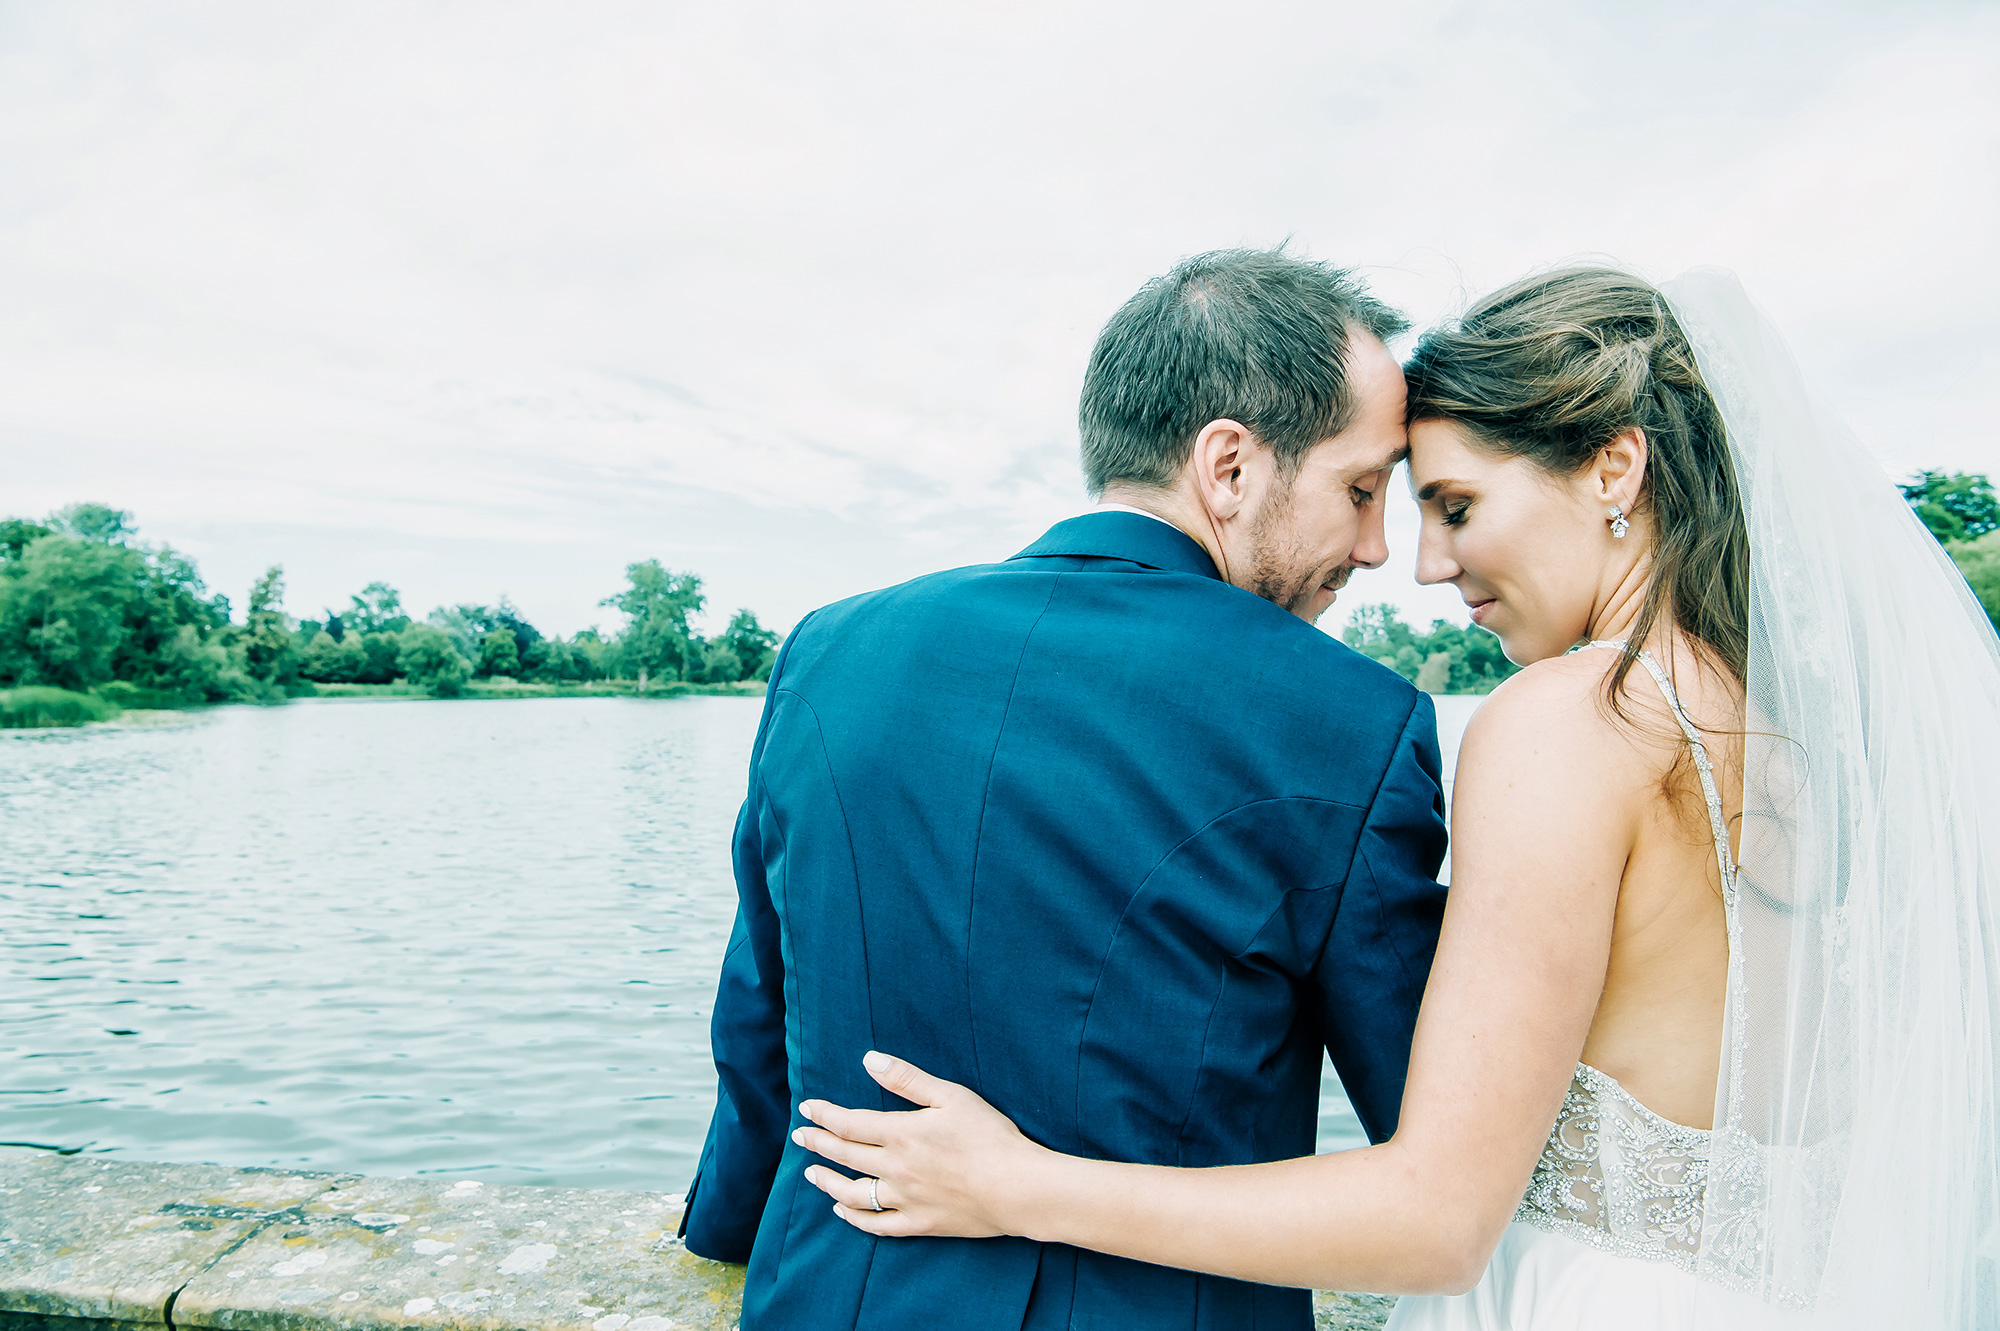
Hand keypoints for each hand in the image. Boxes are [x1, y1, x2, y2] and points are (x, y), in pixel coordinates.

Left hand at [793, 1050, 1048, 1238]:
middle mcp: (895, 1169)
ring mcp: (905, 1199)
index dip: (825, 1115)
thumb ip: (907, 1079)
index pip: (849, 1123)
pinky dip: (854, 1219)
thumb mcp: (951, 1096)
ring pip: (853, 1193)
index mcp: (901, 1134)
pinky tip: (842, 1211)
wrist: (1017, 1187)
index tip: (807, 1109)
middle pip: (845, 1155)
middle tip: (800, 1136)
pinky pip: (877, 1225)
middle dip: (818, 1144)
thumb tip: (868, 1060)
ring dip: (828, 1182)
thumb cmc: (989, 1137)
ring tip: (811, 1173)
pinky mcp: (920, 1224)